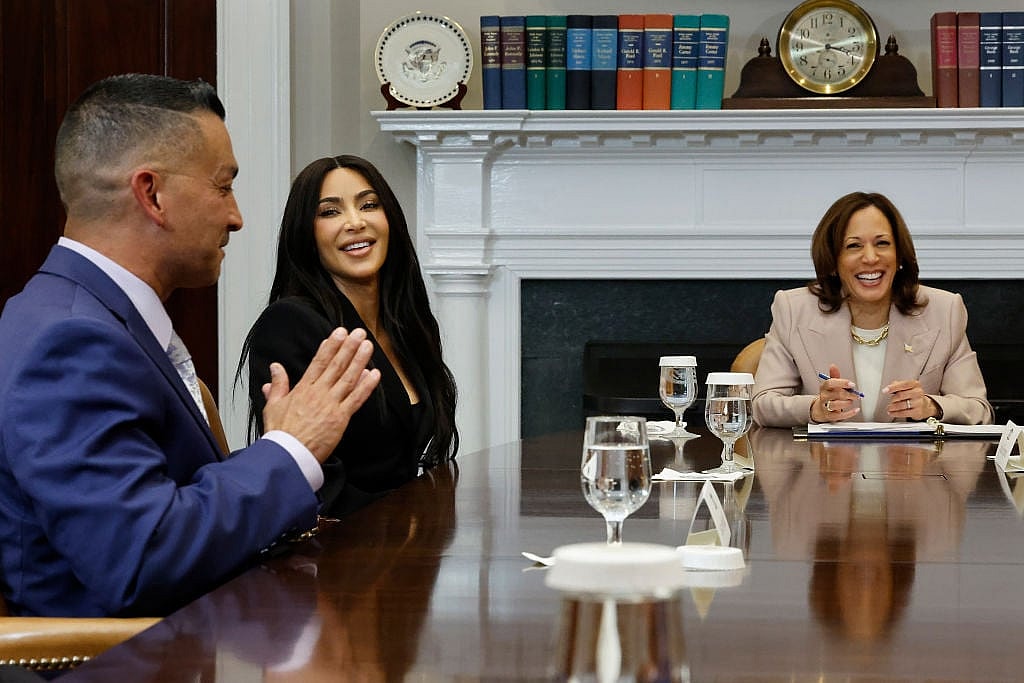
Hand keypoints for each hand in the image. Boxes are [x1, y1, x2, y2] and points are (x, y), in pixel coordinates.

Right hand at [261, 327, 380, 461]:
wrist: (287, 455)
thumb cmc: (280, 435)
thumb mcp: (272, 406)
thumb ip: (277, 385)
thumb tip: (275, 368)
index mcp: (302, 389)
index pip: (319, 362)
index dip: (330, 346)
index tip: (339, 333)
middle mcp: (318, 393)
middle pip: (336, 365)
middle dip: (348, 347)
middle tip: (358, 333)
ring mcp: (330, 405)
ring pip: (348, 378)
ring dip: (359, 360)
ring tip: (368, 346)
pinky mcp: (340, 418)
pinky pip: (356, 399)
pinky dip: (366, 386)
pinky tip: (374, 374)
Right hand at [810, 363, 861, 422]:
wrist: (820, 410)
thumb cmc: (829, 396)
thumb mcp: (830, 385)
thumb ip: (834, 376)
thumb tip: (833, 366)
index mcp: (824, 387)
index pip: (830, 383)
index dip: (841, 383)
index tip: (852, 384)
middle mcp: (824, 397)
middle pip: (835, 394)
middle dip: (847, 394)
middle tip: (855, 395)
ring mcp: (825, 407)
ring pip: (835, 405)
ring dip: (846, 403)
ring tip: (851, 401)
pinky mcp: (829, 416)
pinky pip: (839, 416)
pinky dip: (849, 413)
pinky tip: (856, 410)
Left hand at [883, 379, 940, 420]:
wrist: (924, 405)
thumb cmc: (912, 395)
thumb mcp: (906, 387)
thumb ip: (897, 385)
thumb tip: (888, 387)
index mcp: (915, 384)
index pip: (903, 384)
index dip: (893, 387)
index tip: (884, 390)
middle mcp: (918, 392)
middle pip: (901, 395)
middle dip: (893, 399)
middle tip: (891, 400)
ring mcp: (919, 402)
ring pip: (901, 405)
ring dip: (892, 407)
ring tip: (890, 407)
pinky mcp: (918, 412)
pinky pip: (903, 413)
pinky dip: (895, 413)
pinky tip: (892, 412)